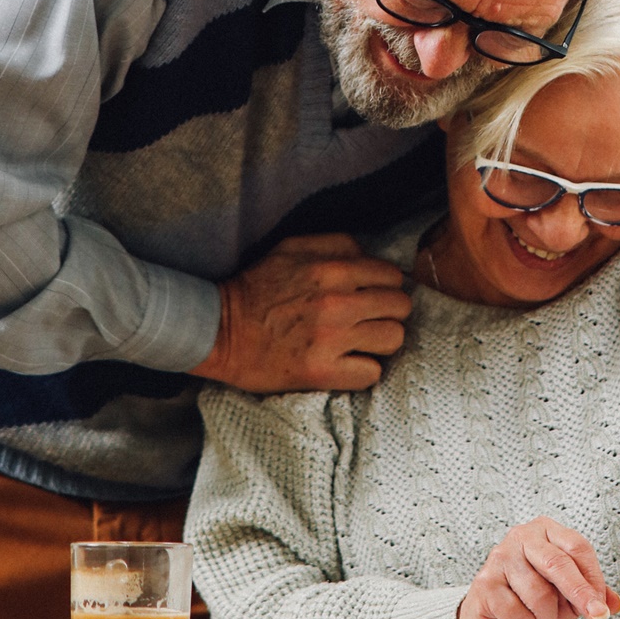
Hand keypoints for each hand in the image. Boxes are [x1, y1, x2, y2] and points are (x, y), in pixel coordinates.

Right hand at [190, 234, 410, 392]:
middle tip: (369, 320)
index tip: (373, 295)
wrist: (218, 331)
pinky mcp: (322, 371)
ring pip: (393, 339)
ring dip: (380, 342)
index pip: (393, 276)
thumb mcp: (292, 247)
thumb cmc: (257, 288)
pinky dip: (363, 370)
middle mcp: (338, 302)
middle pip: (401, 308)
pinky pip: (371, 373)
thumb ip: (336, 245)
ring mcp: (332, 339)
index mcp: (332, 268)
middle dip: (388, 313)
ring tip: (361, 342)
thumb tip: (370, 257)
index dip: (386, 286)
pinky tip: (347, 364)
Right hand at [457, 517, 619, 618]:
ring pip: (539, 593)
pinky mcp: (485, 583)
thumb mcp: (566, 594)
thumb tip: (614, 603)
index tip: (602, 604)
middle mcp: (521, 537)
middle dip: (580, 593)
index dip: (593, 577)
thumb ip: (590, 594)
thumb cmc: (529, 598)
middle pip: (558, 563)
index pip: (577, 547)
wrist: (490, 617)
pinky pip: (517, 612)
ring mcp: (500, 557)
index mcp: (545, 531)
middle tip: (596, 614)